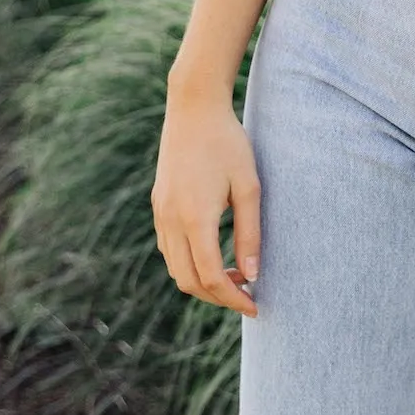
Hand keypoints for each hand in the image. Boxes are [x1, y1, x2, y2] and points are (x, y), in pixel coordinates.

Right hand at [152, 90, 262, 313]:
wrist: (193, 108)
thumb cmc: (228, 143)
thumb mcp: (249, 187)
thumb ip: (250, 233)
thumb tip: (253, 274)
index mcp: (195, 217)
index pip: (211, 277)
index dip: (233, 299)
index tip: (255, 306)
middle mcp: (171, 220)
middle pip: (188, 281)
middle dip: (217, 297)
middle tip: (248, 295)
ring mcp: (161, 213)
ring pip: (175, 268)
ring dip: (202, 281)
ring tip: (236, 275)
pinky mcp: (159, 205)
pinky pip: (169, 249)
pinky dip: (190, 263)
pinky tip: (215, 253)